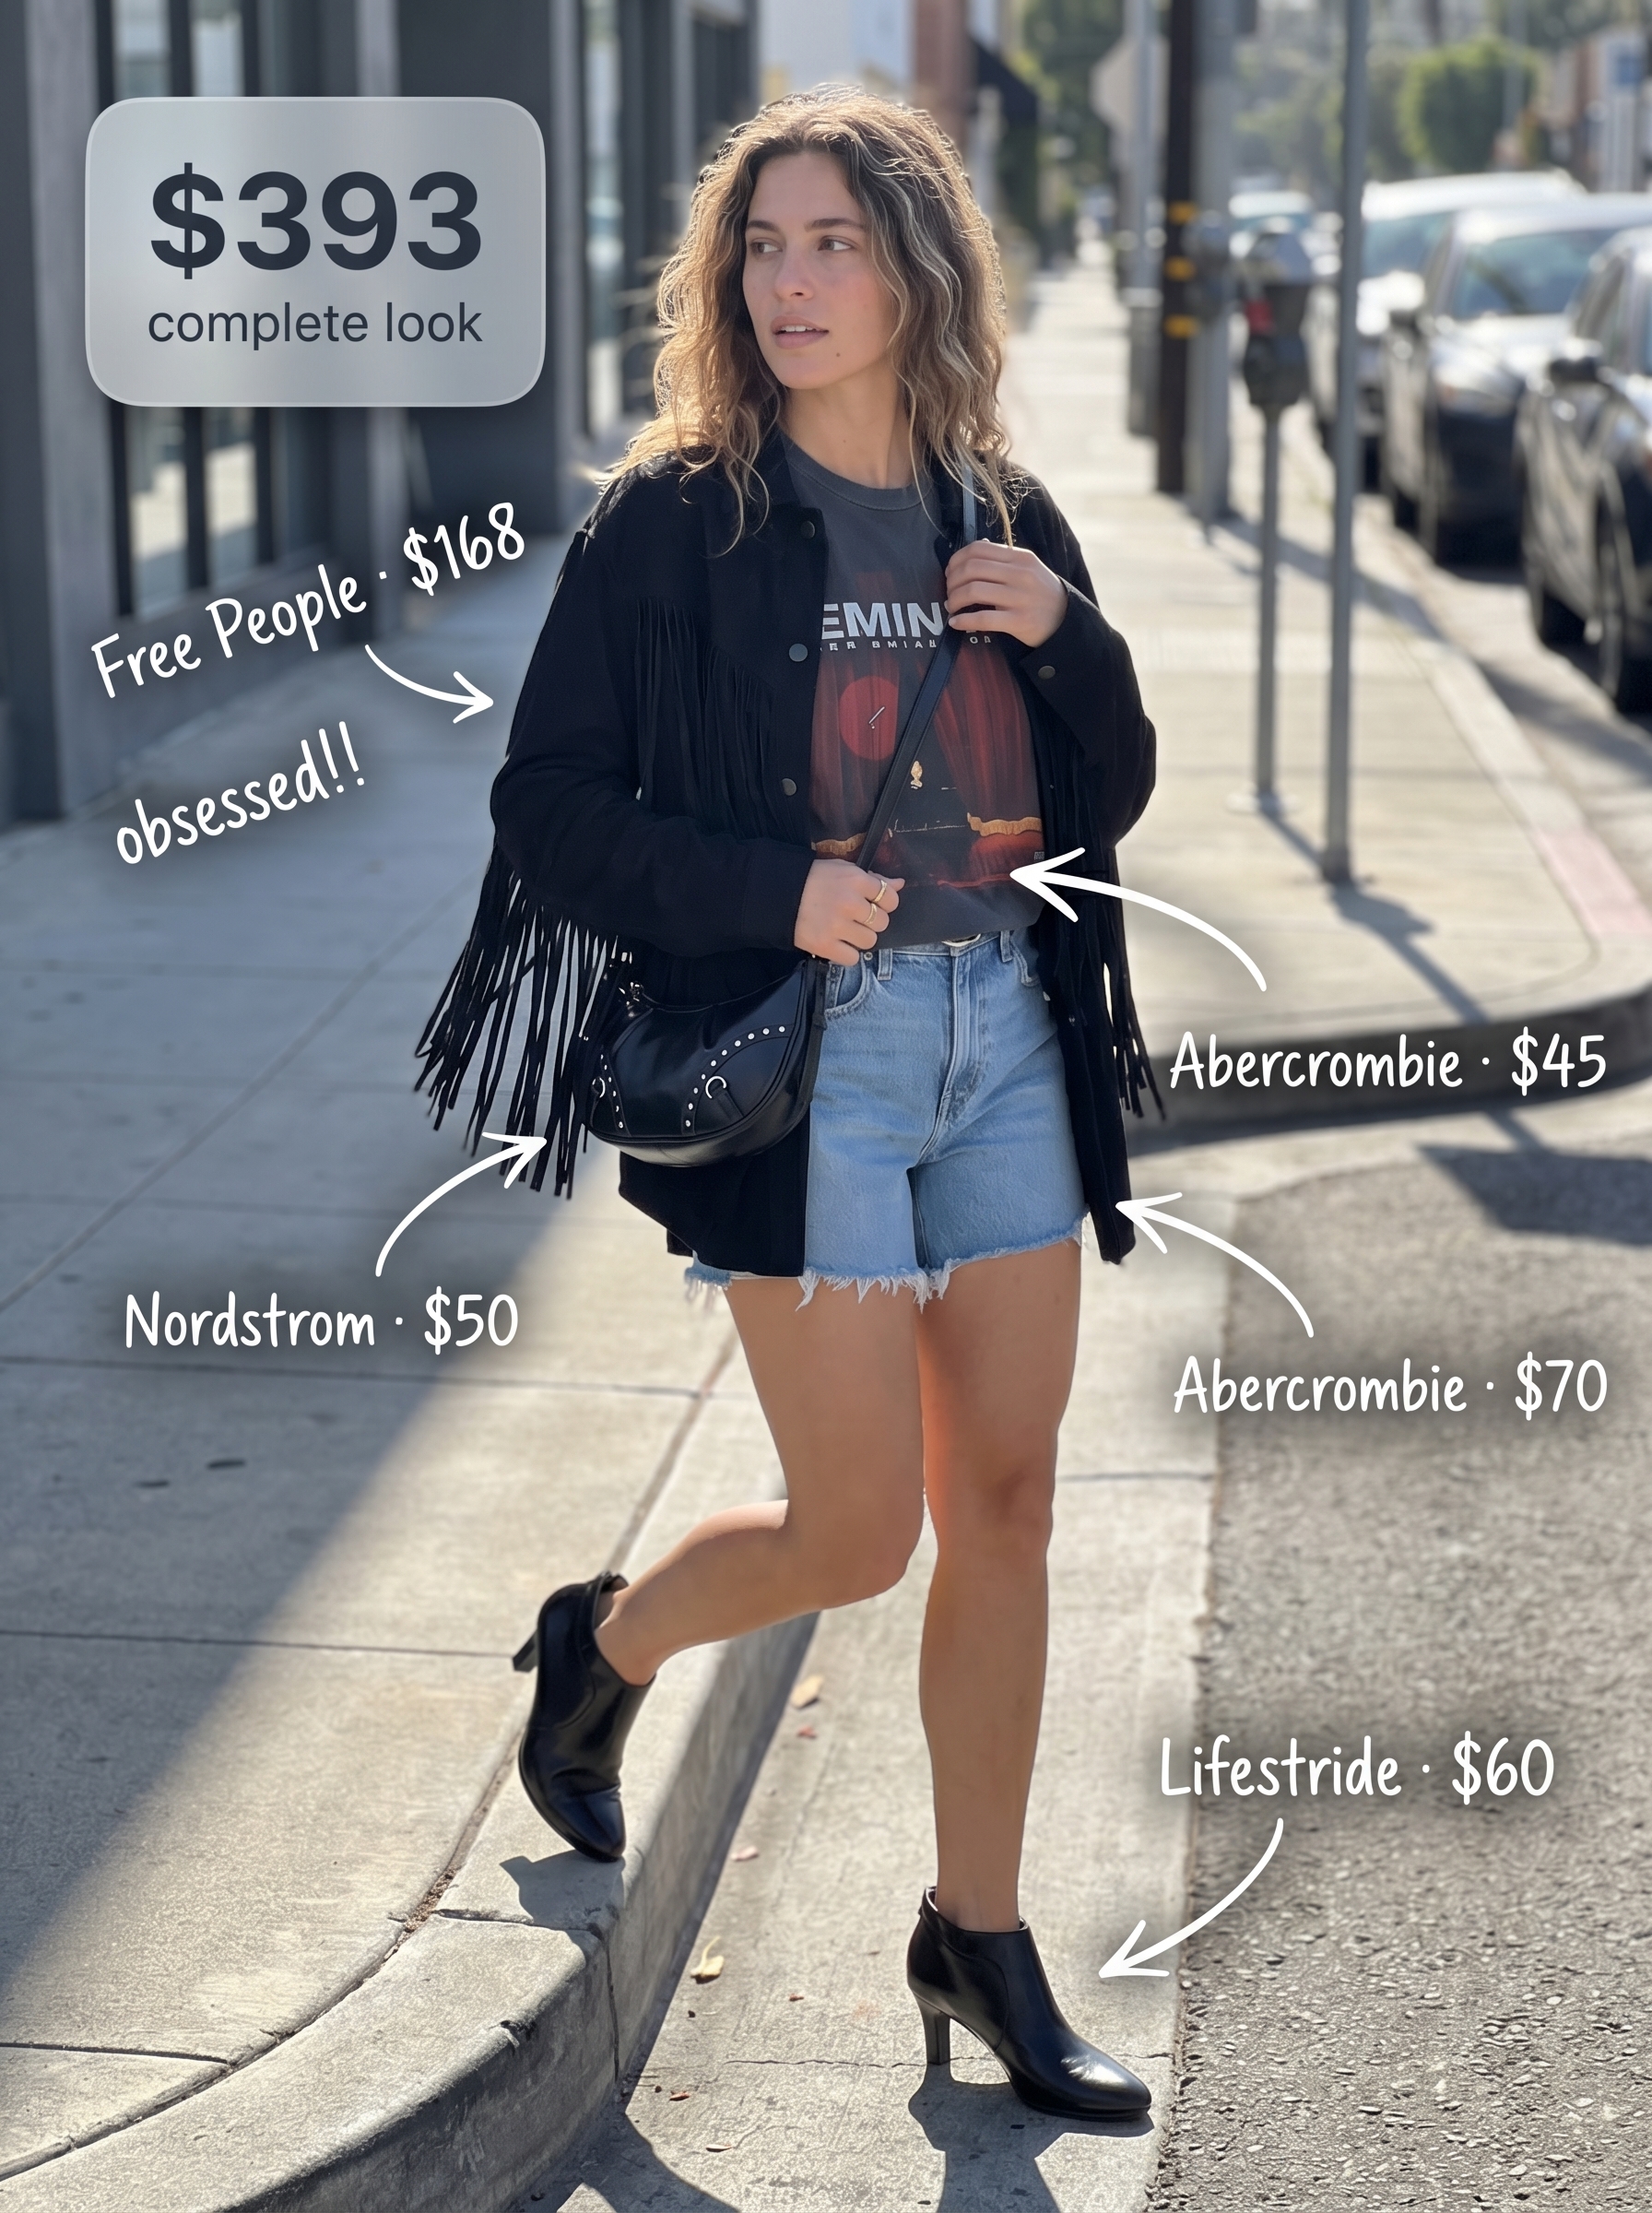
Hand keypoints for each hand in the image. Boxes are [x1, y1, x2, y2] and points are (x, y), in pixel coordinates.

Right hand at [794, 858, 903, 965]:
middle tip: (855, 918)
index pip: (890, 898)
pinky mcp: (824, 945)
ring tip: (844, 930)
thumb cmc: (812, 879)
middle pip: (882, 922)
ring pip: (869, 941)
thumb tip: (899, 884)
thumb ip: (873, 878)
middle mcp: (850, 902)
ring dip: (860, 938)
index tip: (873, 904)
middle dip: (871, 921)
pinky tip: (837, 943)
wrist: (776, 893)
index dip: (884, 903)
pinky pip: (852, 959)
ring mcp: (837, 926)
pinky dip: (846, 954)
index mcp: (856, 880)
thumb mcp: (843, 869)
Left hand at [944, 542, 1066, 647]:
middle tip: (949, 591)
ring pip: (973, 591)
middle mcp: (1020, 574)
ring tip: (951, 606)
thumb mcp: (1028, 568)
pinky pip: (983, 619)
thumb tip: (974, 550)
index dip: (956, 560)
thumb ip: (1003, 559)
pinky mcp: (1018, 621)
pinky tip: (956, 623)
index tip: (950, 572)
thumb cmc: (1041, 593)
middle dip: (952, 581)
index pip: (979, 549)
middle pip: (971, 569)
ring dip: (954, 600)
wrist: (1065, 620)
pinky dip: (963, 621)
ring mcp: (1020, 598)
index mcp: (1020, 557)